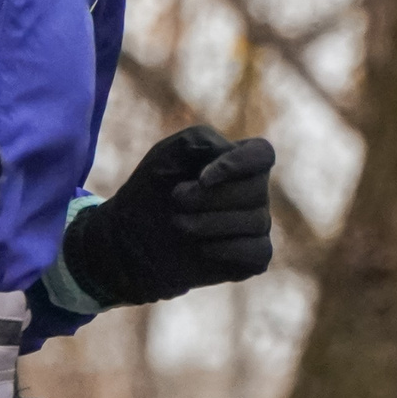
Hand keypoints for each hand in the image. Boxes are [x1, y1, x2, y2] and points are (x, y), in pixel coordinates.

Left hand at [59, 124, 273, 306]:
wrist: (134, 239)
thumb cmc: (151, 191)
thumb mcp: (165, 156)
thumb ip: (198, 139)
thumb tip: (229, 149)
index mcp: (237, 161)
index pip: (262, 154)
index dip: (237, 164)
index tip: (202, 178)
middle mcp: (253, 191)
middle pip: (257, 189)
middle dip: (210, 197)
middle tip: (176, 198)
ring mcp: (255, 225)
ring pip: (257, 222)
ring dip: (210, 223)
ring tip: (178, 224)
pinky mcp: (253, 257)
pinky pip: (259, 252)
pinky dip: (228, 250)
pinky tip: (201, 248)